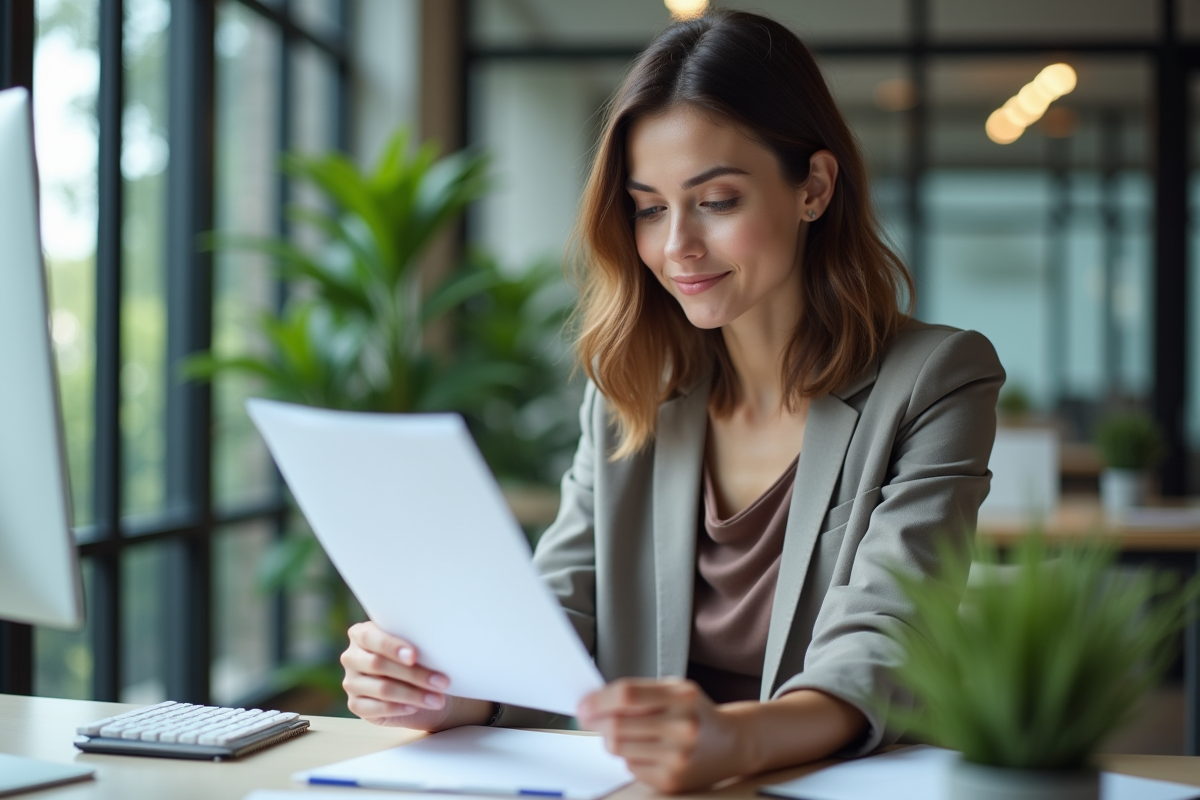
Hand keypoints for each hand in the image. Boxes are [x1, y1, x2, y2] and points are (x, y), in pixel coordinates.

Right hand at [340, 621, 490, 730]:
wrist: (418, 685)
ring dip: (414, 695)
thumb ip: (416, 642)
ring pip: (382, 688)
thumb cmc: (418, 658)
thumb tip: (436, 644)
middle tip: (441, 681)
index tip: (415, 656)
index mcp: (361, 634)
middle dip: (414, 674)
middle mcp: (352, 656)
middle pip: (378, 664)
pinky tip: (416, 707)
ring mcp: (351, 682)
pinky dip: (399, 708)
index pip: (371, 638)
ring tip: (437, 699)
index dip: (392, 646)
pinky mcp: (355, 704)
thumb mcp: (416, 645)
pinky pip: (376, 708)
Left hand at [577, 678, 748, 793]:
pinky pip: (631, 766)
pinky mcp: (672, 780)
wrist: (732, 743)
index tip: (583, 704)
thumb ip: (639, 693)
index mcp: (681, 696)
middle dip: (595, 722)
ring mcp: (678, 756)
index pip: (627, 695)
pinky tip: (645, 750)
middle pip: (617, 726)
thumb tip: (593, 702)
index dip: (598, 700)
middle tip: (588, 719)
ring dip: (612, 740)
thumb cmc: (696, 713)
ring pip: (619, 748)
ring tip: (623, 733)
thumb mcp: (675, 690)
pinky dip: (630, 757)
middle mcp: (682, 727)